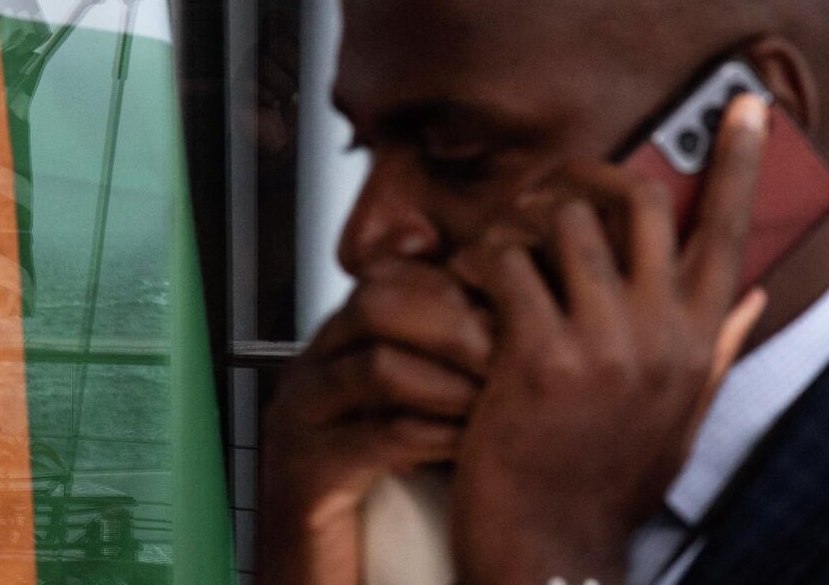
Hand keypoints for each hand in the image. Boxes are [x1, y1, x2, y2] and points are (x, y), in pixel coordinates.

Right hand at [259, 259, 491, 583]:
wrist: (320, 581)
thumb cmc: (381, 505)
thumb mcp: (419, 418)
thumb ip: (449, 368)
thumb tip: (527, 323)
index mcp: (336, 346)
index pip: (395, 275)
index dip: (463, 286)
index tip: (522, 312)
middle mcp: (311, 371)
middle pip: (379, 302)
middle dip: (460, 325)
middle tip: (517, 356)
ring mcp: (301, 421)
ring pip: (378, 366)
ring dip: (454, 384)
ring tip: (500, 409)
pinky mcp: (305, 475)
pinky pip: (375, 438)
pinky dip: (435, 438)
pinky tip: (473, 451)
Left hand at [445, 95, 771, 583]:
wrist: (553, 546)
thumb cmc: (604, 480)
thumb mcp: (677, 416)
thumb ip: (711, 348)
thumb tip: (753, 298)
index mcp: (695, 339)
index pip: (730, 230)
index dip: (742, 161)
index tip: (748, 104)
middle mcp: (659, 331)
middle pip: (638, 197)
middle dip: (584, 175)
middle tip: (546, 191)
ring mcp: (601, 343)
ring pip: (563, 220)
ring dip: (517, 221)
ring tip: (492, 252)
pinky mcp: (537, 357)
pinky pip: (504, 263)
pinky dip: (475, 260)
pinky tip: (462, 287)